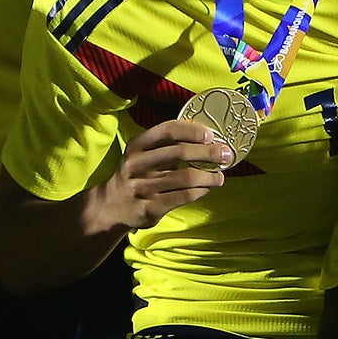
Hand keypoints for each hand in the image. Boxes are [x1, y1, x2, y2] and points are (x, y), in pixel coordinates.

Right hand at [98, 114, 236, 230]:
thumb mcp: (143, 154)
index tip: (211, 134)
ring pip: (185, 177)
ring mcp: (141, 187)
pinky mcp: (149, 208)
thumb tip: (208, 138)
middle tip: (226, 155)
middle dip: (208, 153)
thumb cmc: (137, 174)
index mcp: (136, 145)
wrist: (111, 206)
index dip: (192, 130)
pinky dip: (200, 191)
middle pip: (179, 152)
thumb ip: (167, 145)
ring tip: (220, 176)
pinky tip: (206, 189)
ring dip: (209, 176)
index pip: (167, 130)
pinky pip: (182, 197)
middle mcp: (137, 164)